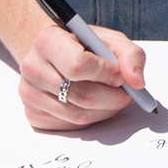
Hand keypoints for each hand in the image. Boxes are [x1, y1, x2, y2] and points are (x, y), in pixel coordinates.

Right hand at [17, 23, 146, 129]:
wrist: (53, 55)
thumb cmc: (82, 46)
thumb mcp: (109, 40)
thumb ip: (130, 55)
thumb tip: (137, 82)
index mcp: (48, 40)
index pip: (78, 65)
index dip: (105, 73)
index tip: (119, 75)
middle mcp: (32, 67)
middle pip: (81, 95)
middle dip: (112, 98)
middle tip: (127, 94)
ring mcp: (29, 94)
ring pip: (78, 115)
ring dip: (105, 111)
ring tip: (113, 99)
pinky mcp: (33, 115)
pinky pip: (70, 126)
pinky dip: (91, 119)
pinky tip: (95, 106)